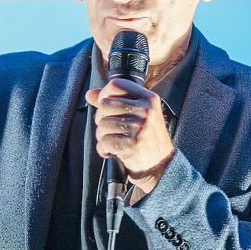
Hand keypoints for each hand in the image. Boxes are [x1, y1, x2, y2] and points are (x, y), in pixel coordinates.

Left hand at [85, 78, 175, 198]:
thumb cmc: (147, 138)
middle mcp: (146, 110)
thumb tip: (90, 94)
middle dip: (101, 119)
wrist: (161, 164)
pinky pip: (104, 141)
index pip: (116, 85)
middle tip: (110, 129)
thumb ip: (115, 101)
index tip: (104, 106)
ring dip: (102, 136)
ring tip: (113, 140)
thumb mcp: (138, 114)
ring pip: (102, 124)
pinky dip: (103, 149)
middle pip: (105, 105)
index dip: (103, 94)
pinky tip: (111, 151)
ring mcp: (139, 127)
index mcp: (148, 98)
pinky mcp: (132, 144)